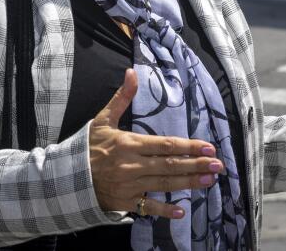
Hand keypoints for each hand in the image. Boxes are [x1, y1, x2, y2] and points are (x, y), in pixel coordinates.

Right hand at [89, 69, 222, 218]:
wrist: (67, 176)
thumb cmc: (88, 146)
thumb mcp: (103, 119)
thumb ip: (122, 98)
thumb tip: (131, 72)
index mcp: (129, 144)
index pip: (165, 145)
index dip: (188, 146)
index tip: (208, 146)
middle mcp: (132, 166)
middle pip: (170, 165)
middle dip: (196, 164)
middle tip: (218, 165)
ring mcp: (130, 186)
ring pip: (164, 184)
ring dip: (189, 183)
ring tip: (209, 180)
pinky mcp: (125, 202)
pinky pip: (148, 207)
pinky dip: (165, 210)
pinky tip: (182, 212)